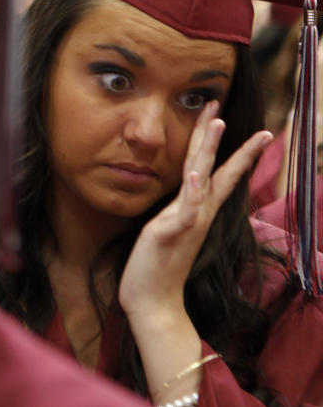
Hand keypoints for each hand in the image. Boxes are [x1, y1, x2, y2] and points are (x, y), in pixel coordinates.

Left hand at [119, 101, 272, 317]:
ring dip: (210, 150)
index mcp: (196, 210)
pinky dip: (192, 192)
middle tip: (222, 105)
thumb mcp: (170, 230)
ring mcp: (187, 221)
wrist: (153, 301)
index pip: (219, 173)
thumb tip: (187, 196)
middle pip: (212, 166)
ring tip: (218, 123)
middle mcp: (197, 212)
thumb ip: (181, 212)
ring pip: (202, 179)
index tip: (253, 128)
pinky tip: (196, 174)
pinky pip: (185, 210)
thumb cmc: (158, 266)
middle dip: (218, 135)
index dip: (233, 149)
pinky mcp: (171, 233)